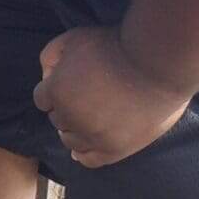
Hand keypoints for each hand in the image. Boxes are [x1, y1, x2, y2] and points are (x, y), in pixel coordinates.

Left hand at [33, 26, 191, 168]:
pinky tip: (86, 146)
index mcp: (57, 91)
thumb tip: (46, 77)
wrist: (156, 64)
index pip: (42, 100)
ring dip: (75, 129)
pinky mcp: (116, 149)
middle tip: (84, 98)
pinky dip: (84, 153)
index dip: (54, 90)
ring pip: (71, 140)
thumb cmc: (114, 45)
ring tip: (90, 118)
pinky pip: (90, 160)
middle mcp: (71, 118)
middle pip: (57, 119)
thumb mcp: (72, 38)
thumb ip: (51, 56)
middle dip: (65, 108)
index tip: (68, 84)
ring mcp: (93, 136)